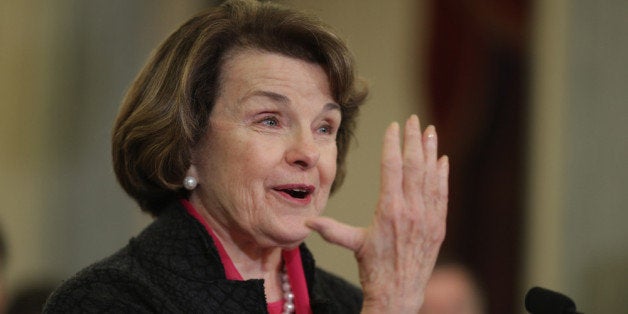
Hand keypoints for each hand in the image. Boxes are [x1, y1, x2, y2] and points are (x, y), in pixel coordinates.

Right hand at [306, 115, 448, 312]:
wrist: (399, 294)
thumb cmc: (374, 270)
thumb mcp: (353, 245)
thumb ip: (331, 230)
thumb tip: (306, 222)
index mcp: (388, 210)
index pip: (392, 167)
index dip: (392, 144)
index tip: (393, 126)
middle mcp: (411, 210)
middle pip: (413, 165)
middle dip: (414, 140)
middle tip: (415, 120)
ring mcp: (428, 217)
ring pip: (430, 176)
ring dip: (431, 152)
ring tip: (431, 131)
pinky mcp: (438, 226)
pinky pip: (442, 194)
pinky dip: (443, 175)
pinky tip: (442, 160)